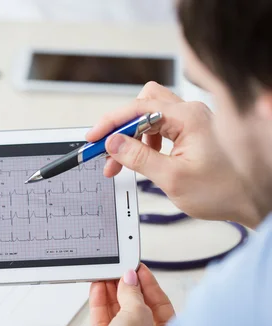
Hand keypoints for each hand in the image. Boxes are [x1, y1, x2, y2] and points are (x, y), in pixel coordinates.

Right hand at [78, 265, 174, 325]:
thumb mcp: (137, 315)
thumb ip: (132, 294)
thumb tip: (129, 278)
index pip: (159, 302)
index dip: (147, 283)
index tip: (136, 266)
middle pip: (136, 305)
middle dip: (126, 285)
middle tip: (117, 267)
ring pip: (117, 311)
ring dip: (110, 291)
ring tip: (104, 273)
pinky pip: (101, 319)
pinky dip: (98, 302)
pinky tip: (97, 288)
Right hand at [87, 82, 259, 227]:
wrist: (252, 200)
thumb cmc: (223, 190)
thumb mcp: (172, 178)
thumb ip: (138, 158)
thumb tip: (113, 143)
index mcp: (188, 118)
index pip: (138, 109)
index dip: (111, 123)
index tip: (93, 138)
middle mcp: (191, 113)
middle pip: (142, 106)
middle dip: (120, 129)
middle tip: (105, 152)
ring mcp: (192, 121)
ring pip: (149, 117)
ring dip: (131, 137)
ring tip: (121, 163)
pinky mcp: (191, 131)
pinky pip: (159, 128)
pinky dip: (144, 143)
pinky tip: (141, 161)